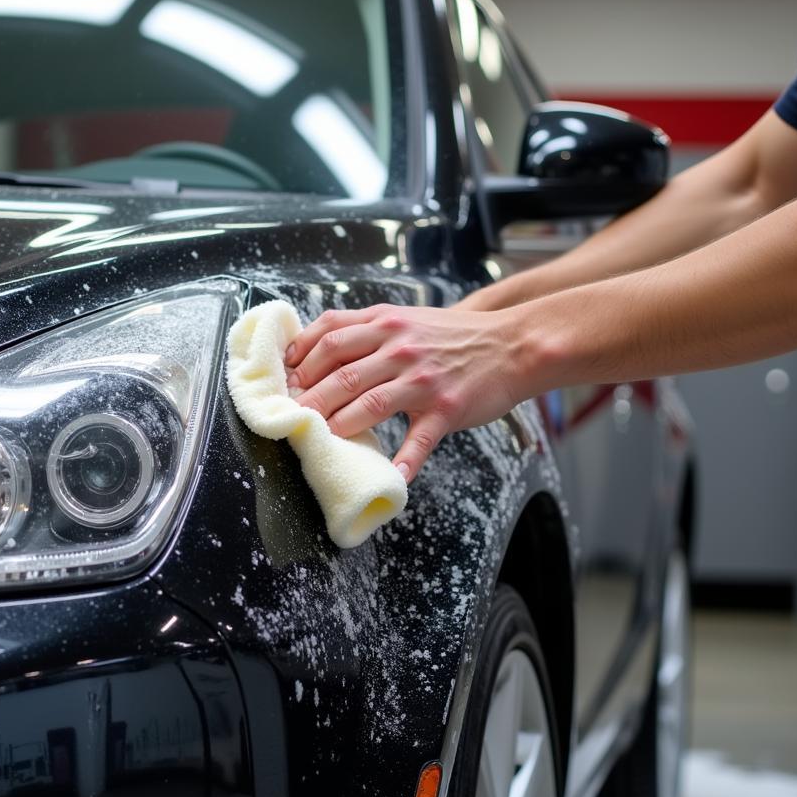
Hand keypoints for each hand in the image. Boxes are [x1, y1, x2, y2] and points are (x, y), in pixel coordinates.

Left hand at [286, 303, 526, 482]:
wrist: (512, 344)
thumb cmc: (454, 336)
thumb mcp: (405, 318)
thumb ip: (365, 329)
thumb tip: (316, 347)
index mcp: (385, 324)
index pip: (329, 337)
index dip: (300, 361)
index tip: (284, 382)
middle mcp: (400, 347)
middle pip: (341, 372)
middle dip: (309, 399)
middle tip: (291, 418)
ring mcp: (423, 378)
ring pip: (370, 402)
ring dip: (339, 424)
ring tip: (320, 441)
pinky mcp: (446, 407)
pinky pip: (419, 439)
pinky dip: (403, 461)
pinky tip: (391, 478)